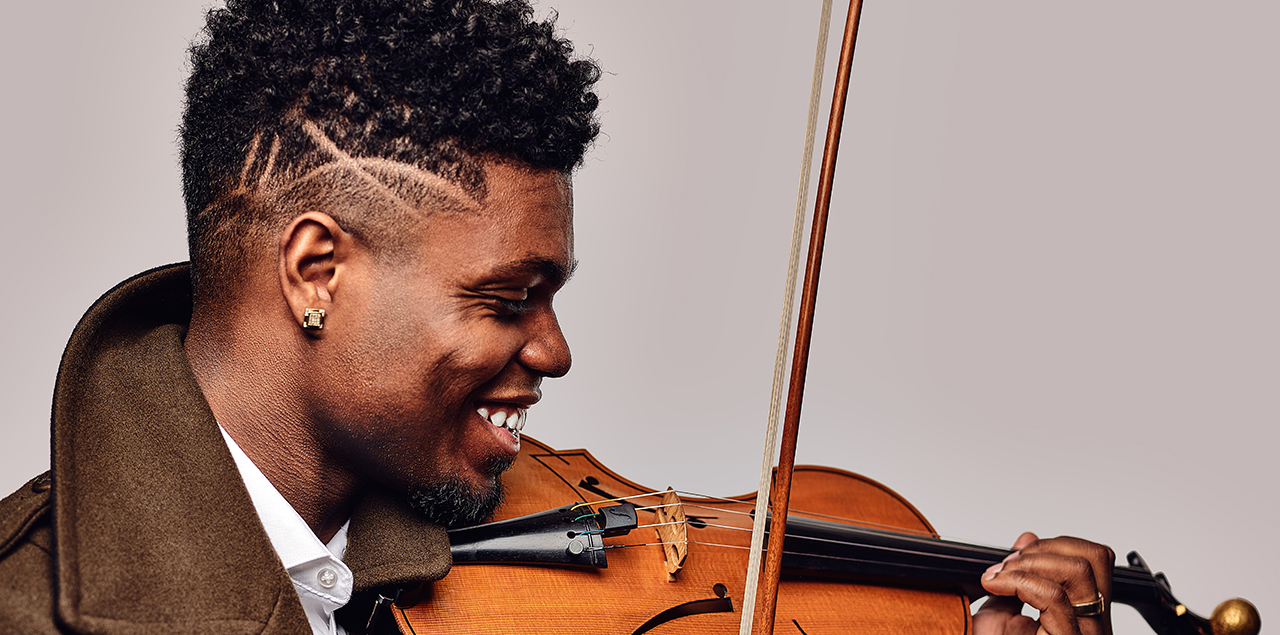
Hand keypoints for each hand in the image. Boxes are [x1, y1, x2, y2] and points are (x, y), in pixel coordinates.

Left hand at [973, 532, 1113, 634]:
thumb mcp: (1002, 611)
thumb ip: (1017, 577)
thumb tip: (1028, 538)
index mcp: (1082, 613)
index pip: (1094, 560)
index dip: (1053, 545)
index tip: (1013, 557)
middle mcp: (1092, 624)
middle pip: (1095, 557)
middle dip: (1044, 548)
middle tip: (1007, 565)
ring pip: (1080, 571)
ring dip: (1030, 562)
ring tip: (1000, 577)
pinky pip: (1054, 597)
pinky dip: (1018, 581)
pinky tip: (996, 587)